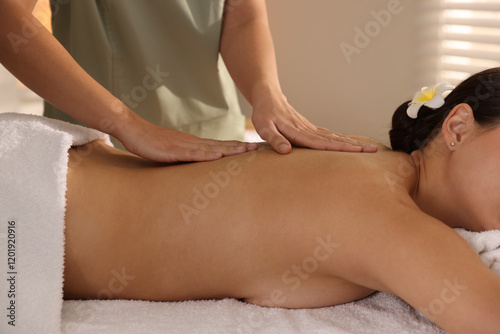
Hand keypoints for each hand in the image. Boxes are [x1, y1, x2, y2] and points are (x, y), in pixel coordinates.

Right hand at [112, 112, 257, 162]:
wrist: (132, 130)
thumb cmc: (150, 142)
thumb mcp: (172, 151)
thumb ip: (185, 155)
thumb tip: (197, 163)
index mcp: (193, 143)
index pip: (219, 144)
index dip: (236, 146)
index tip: (251, 148)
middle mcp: (192, 143)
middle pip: (220, 144)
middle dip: (239, 147)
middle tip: (257, 148)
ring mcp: (183, 145)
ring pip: (211, 148)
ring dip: (229, 149)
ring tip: (246, 151)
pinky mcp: (173, 151)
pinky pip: (192, 154)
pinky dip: (206, 155)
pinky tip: (218, 156)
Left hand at [251, 89, 377, 153]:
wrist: (268, 97)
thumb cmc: (264, 114)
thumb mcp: (264, 128)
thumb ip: (275, 139)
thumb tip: (286, 151)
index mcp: (299, 132)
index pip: (322, 143)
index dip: (340, 148)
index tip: (357, 151)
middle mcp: (308, 130)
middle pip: (334, 140)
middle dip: (354, 146)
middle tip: (374, 150)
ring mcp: (310, 128)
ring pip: (334, 137)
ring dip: (351, 143)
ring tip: (369, 148)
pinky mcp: (309, 128)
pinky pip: (328, 135)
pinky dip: (341, 139)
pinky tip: (350, 143)